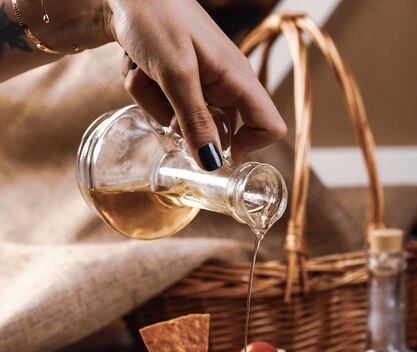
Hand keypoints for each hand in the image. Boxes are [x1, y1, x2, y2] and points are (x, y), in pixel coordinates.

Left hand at [104, 0, 285, 169]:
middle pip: (214, 130)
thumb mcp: (176, 74)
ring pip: (183, 120)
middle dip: (181, 123)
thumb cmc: (156, 18)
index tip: (215, 153)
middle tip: (165, 96)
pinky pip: (165, 106)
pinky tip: (140, 67)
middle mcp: (224, 84)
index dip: (250, 146)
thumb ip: (195, 122)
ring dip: (155, 102)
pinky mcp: (179, 79)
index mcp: (237, 78)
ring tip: (147, 71)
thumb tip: (212, 164)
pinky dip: (148, 92)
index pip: (270, 126)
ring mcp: (200, 82)